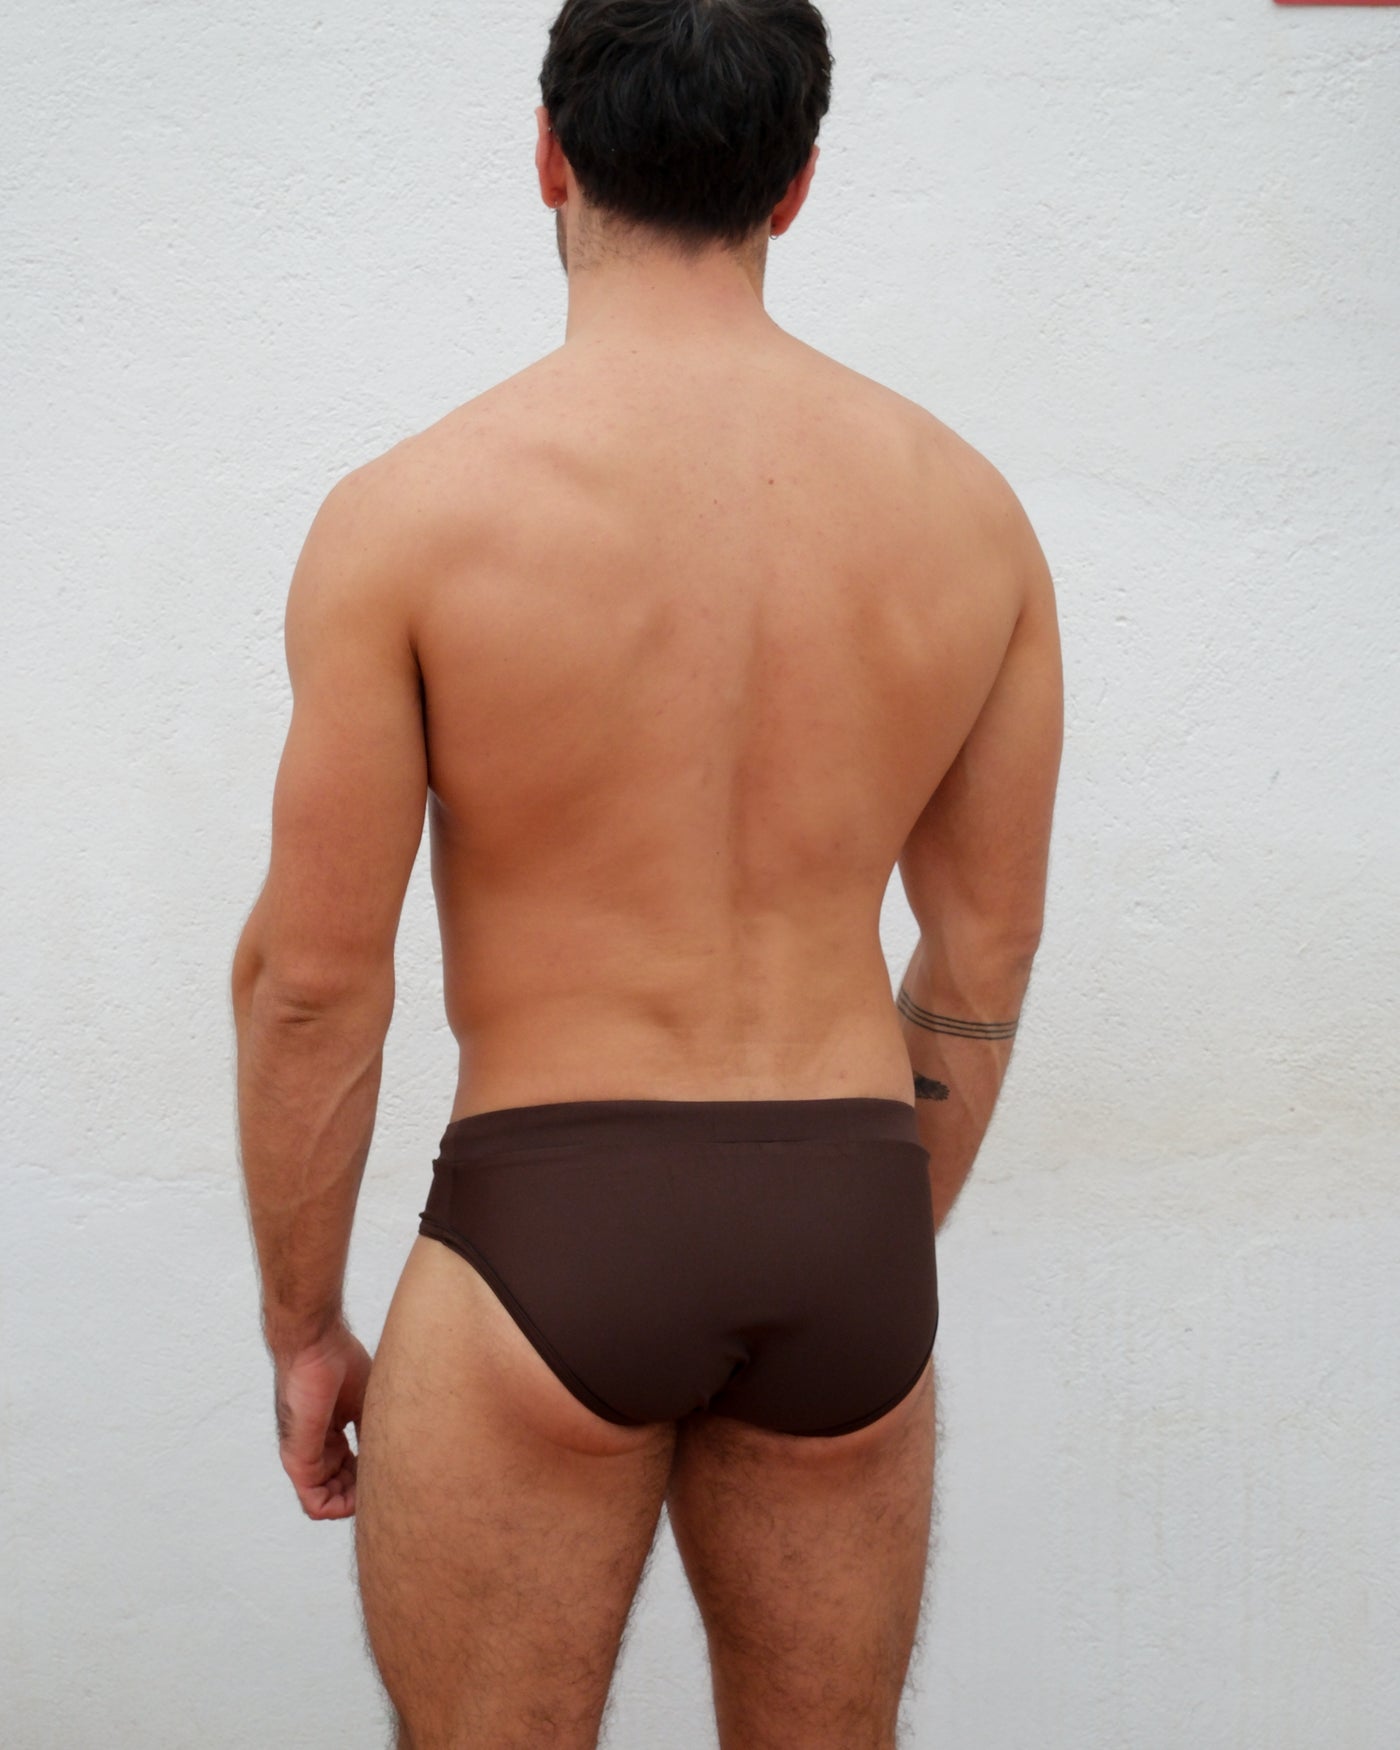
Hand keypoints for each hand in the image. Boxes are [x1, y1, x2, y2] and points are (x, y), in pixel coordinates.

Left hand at [272, 1321, 371, 1519]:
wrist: (316, 1345)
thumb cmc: (339, 1362)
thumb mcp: (366, 1402)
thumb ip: (371, 1432)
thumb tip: (390, 1456)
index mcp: (330, 1435)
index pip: (348, 1473)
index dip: (369, 1480)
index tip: (390, 1471)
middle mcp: (315, 1449)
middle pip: (339, 1491)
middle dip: (362, 1495)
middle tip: (384, 1484)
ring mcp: (304, 1456)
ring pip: (326, 1502)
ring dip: (352, 1504)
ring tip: (374, 1490)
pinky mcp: (298, 1458)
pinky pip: (314, 1502)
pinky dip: (338, 1508)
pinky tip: (358, 1498)